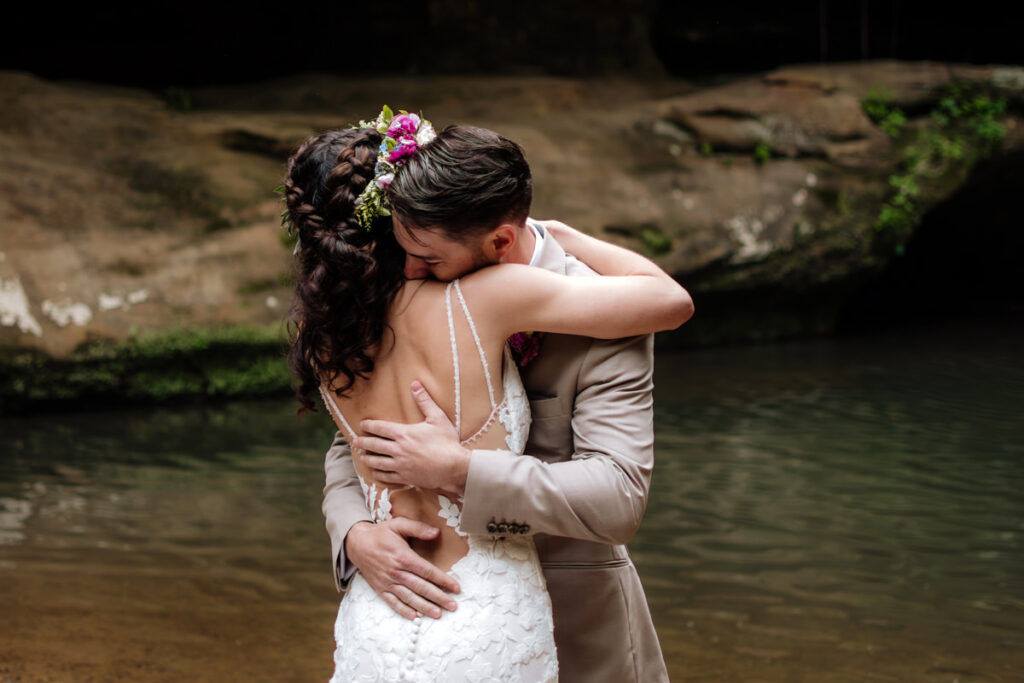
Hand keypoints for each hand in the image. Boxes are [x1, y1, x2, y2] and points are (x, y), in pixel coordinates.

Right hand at [345, 518, 459, 619]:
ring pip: (409, 598)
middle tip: (453, 606)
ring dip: (424, 607)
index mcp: (403, 557)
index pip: (427, 571)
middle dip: (439, 597)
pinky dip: (403, 611)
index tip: (456, 588)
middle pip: (421, 587)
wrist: (356, 543)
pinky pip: (393, 602)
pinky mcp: (380, 589)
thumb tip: (436, 532)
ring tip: (438, 614)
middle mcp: (396, 572)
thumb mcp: (398, 524)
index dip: (443, 580)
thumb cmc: (380, 533)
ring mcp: (388, 582)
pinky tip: (414, 617)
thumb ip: (417, 528)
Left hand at [355, 381, 470, 496]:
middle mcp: (398, 450)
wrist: (454, 467)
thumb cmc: (447, 442)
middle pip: (374, 445)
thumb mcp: (437, 418)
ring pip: (377, 462)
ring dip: (367, 458)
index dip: (369, 426)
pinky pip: (386, 476)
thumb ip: (424, 401)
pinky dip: (378, 473)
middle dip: (362, 442)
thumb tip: (415, 384)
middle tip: (354, 442)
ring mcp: (400, 465)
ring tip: (361, 456)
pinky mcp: (405, 477)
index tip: (362, 425)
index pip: (380, 428)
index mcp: (404, 434)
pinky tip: (375, 472)